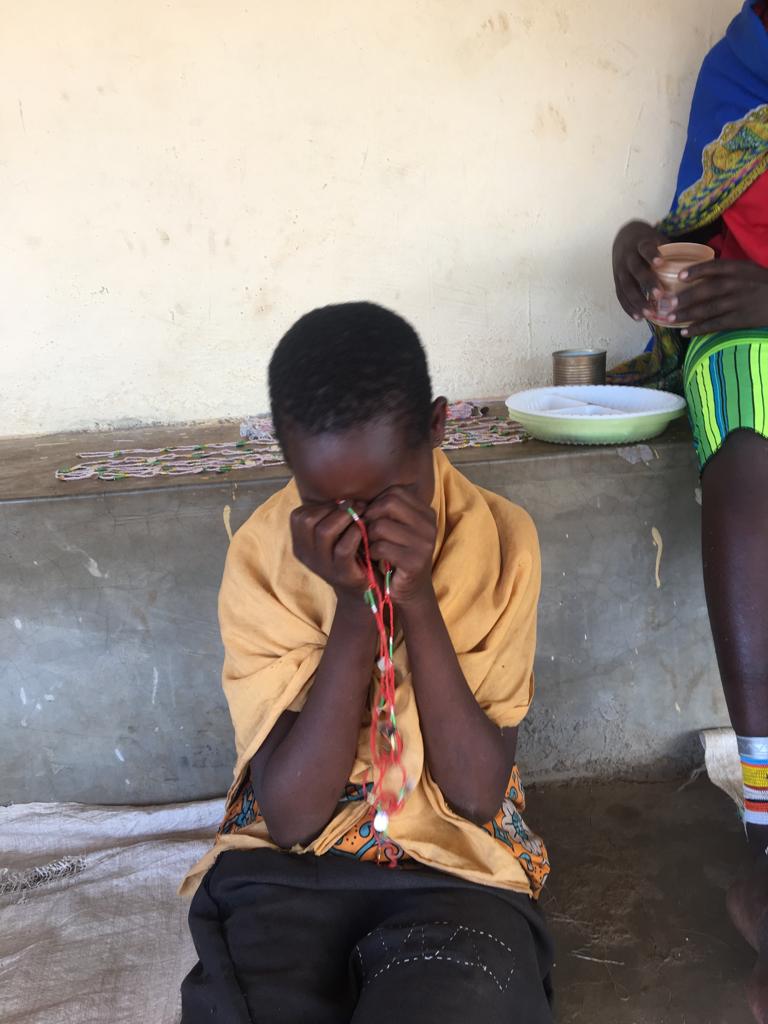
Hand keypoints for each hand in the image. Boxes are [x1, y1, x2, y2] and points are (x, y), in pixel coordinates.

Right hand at [290, 503, 367, 598]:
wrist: (363, 589)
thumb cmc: (351, 554)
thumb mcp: (334, 536)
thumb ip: (331, 517)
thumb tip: (344, 497)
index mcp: (301, 545)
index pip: (298, 516)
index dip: (320, 506)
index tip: (340, 505)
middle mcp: (307, 556)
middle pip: (308, 520)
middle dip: (333, 509)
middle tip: (354, 506)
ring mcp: (323, 566)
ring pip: (324, 531)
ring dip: (346, 517)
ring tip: (361, 514)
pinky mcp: (341, 573)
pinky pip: (344, 547)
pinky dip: (355, 533)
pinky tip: (364, 530)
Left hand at [364, 487, 436, 605]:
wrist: (410, 591)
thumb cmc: (397, 555)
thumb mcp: (395, 529)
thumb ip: (384, 511)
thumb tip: (354, 500)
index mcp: (426, 513)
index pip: (394, 492)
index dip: (376, 503)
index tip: (370, 518)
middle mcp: (429, 525)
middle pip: (388, 504)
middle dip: (371, 517)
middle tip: (367, 532)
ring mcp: (424, 544)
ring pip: (381, 526)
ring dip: (369, 537)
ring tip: (372, 546)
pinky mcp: (415, 562)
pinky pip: (381, 548)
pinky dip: (372, 552)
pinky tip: (376, 558)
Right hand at [612, 220, 668, 319]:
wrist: (623, 238)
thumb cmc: (648, 243)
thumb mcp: (658, 240)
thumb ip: (672, 252)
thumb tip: (702, 267)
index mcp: (641, 243)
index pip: (645, 248)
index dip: (651, 255)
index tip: (660, 262)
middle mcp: (628, 257)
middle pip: (636, 270)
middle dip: (647, 283)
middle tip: (659, 295)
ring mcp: (620, 270)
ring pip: (626, 287)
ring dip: (637, 301)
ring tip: (648, 314)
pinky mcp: (616, 281)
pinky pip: (620, 296)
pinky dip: (629, 307)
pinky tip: (638, 318)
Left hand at [659, 260, 767, 335]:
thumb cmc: (762, 285)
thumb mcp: (749, 271)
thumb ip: (728, 271)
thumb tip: (697, 273)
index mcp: (741, 269)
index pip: (716, 266)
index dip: (697, 270)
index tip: (679, 276)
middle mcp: (739, 284)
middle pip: (708, 290)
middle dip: (686, 297)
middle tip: (667, 302)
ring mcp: (740, 303)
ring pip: (709, 309)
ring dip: (688, 314)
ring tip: (670, 318)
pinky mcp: (742, 320)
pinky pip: (716, 324)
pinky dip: (700, 329)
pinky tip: (685, 332)